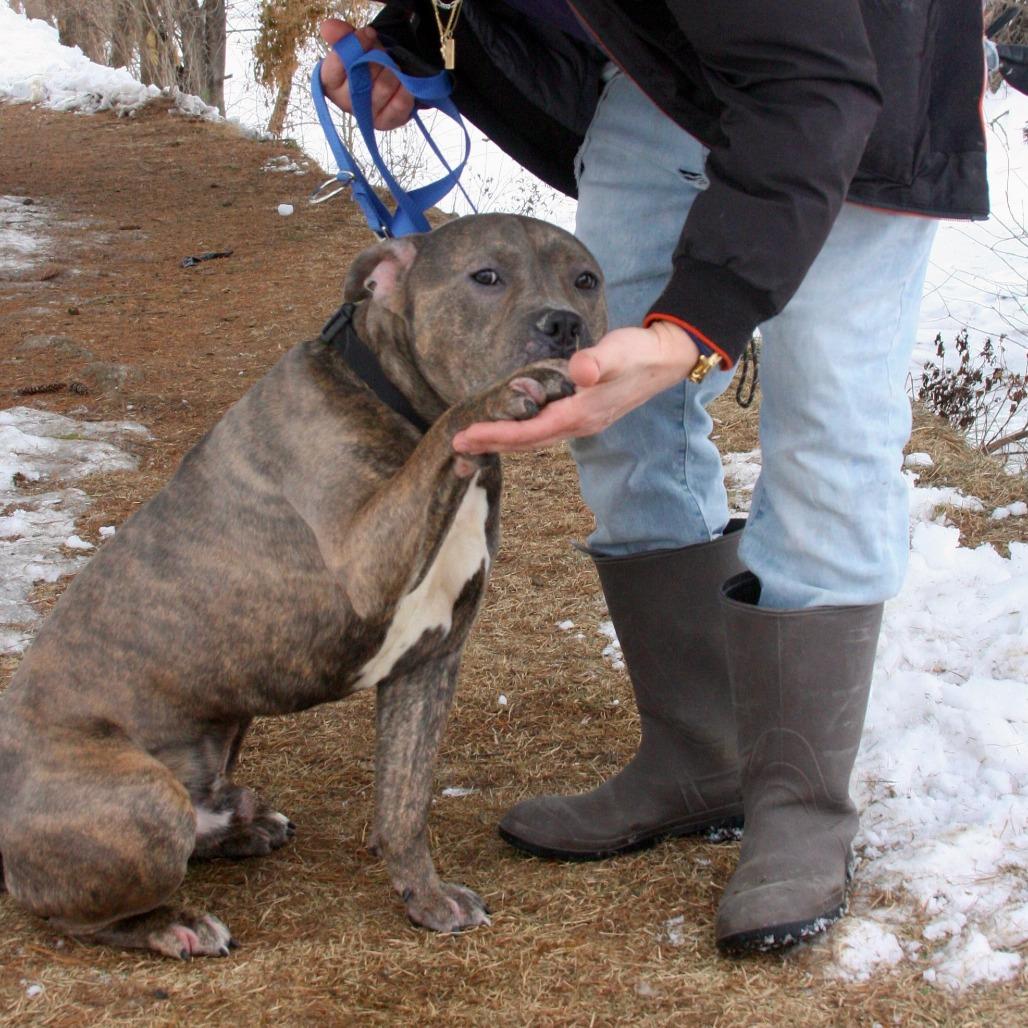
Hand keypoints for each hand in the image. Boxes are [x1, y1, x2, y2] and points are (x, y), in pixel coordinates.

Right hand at [319, 18, 414, 129]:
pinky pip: (399, 105)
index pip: (335, 66)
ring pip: (383, 88)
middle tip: (383, 53)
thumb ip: (342, 36)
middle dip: (377, 58)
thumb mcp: (355, 43)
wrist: (387, 77)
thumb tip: (327, 28)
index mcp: (331, 81)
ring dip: (393, 72)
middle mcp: (344, 102)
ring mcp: (366, 115)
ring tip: (393, 67)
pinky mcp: (385, 122)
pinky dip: (405, 90)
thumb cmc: (365, 62)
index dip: (356, 46)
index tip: (369, 34)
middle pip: (362, 77)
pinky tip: (404, 82)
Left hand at [452, 322, 700, 453]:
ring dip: (505, 441)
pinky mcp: (584, 415)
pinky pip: (544, 431)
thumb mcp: (618, 351)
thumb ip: (598, 361)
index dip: (497, 434)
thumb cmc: (638, 353)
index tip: (467, 436)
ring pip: (535, 439)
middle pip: (528, 442)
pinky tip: (510, 427)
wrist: (667, 359)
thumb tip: (580, 371)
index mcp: (581, 414)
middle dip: (492, 443)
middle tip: (457, 444)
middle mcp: (579, 425)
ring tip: (476, 440)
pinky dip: (522, 433)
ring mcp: (583, 423)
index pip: (530, 431)